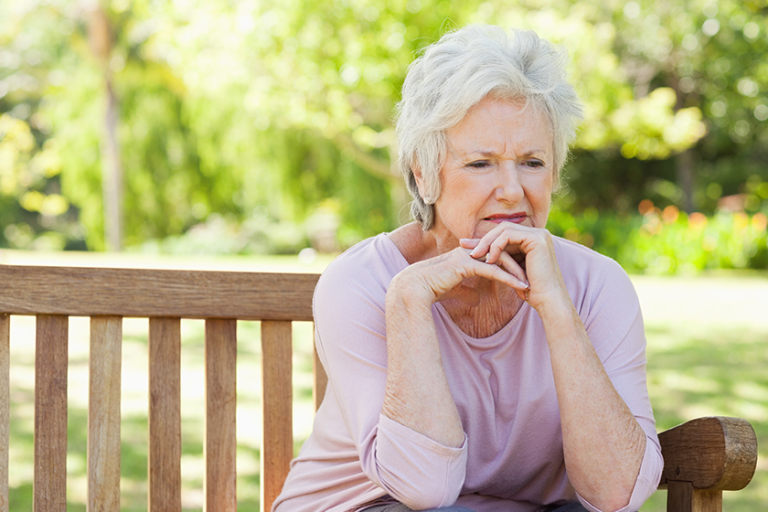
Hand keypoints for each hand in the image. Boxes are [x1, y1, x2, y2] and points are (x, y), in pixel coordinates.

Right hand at [390, 244, 529, 307]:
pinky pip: (493, 270)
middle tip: (532, 276)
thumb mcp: (454, 291)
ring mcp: (468, 256)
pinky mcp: (466, 264)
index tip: (523, 276)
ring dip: (517, 271)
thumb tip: (476, 299)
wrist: (414, 289)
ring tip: (530, 283)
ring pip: (499, 259)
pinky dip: (508, 278)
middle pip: (500, 253)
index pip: (494, 255)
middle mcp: (468, 251)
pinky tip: (520, 286)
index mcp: (466, 255)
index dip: (509, 264)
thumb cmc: (431, 290)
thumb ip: (466, 292)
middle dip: (518, 264)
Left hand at [459, 222, 567, 309]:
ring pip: (504, 229)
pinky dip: (496, 246)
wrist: (547, 301)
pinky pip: (508, 236)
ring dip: (487, 242)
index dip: (485, 239)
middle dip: (482, 238)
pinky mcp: (537, 239)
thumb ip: (501, 257)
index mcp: (532, 238)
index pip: (504, 233)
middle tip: (463, 246)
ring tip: (474, 255)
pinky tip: (489, 259)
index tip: (466, 246)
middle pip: (503, 228)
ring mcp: (539, 234)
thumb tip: (480, 252)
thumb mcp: (510, 269)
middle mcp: (538, 233)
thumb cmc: (529, 290)